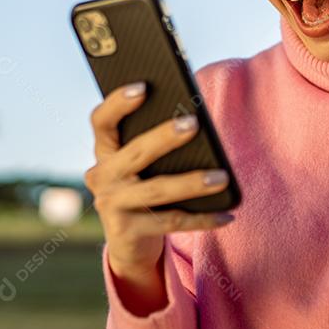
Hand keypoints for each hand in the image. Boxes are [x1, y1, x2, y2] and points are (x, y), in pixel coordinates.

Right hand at [83, 82, 234, 279]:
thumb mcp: (143, 164)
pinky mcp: (126, 232)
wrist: (129, 241)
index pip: (101, 121)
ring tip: (223, 177)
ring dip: (192, 183)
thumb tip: (194, 122)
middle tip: (194, 124)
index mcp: (104, 151)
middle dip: (164, 137)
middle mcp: (101, 176)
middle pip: (134, 152)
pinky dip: (202, 218)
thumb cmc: (144, 186)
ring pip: (157, 190)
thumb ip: (155, 143)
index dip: (118, 103)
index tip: (143, 87)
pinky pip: (171, 222)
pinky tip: (226, 215)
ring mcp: (111, 205)